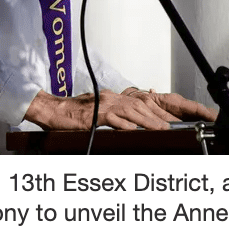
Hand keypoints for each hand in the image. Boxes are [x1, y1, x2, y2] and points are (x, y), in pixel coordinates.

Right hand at [24, 87, 215, 131]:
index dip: (162, 110)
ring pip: (132, 111)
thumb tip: (135, 124)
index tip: (176, 119)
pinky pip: (112, 119)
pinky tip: (135, 130)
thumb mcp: (100, 112)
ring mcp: (104, 105)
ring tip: (163, 129)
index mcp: (116, 98)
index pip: (144, 102)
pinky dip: (125, 124)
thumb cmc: (75, 115)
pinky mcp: (94, 114)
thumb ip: (118, 115)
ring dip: (149, 120)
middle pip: (142, 104)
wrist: (52, 110)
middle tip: (176, 125)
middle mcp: (113, 98)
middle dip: (161, 114)